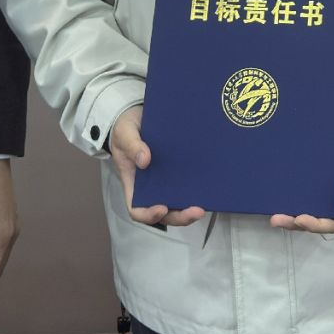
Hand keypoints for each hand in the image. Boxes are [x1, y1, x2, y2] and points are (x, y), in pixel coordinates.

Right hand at [110, 106, 205, 227]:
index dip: (149, 215)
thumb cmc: (125, 130)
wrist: (136, 117)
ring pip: (177, 204)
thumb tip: (145, 160)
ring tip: (204, 205)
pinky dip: (196, 190)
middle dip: (180, 216)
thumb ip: (132, 146)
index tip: (162, 208)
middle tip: (196, 211)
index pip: (137, 210)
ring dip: (190, 209)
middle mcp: (150, 188)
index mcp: (134, 184)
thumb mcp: (125, 134)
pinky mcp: (178, 172)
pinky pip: (186, 186)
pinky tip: (208, 185)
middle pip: (164, 213)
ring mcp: (165, 182)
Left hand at [272, 116, 333, 234]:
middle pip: (316, 218)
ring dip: (291, 214)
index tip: (300, 219)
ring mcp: (326, 187)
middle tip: (277, 219)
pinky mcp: (318, 174)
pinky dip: (291, 194)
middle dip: (296, 222)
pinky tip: (277, 190)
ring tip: (273, 213)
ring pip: (308, 206)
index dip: (317, 225)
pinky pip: (304, 188)